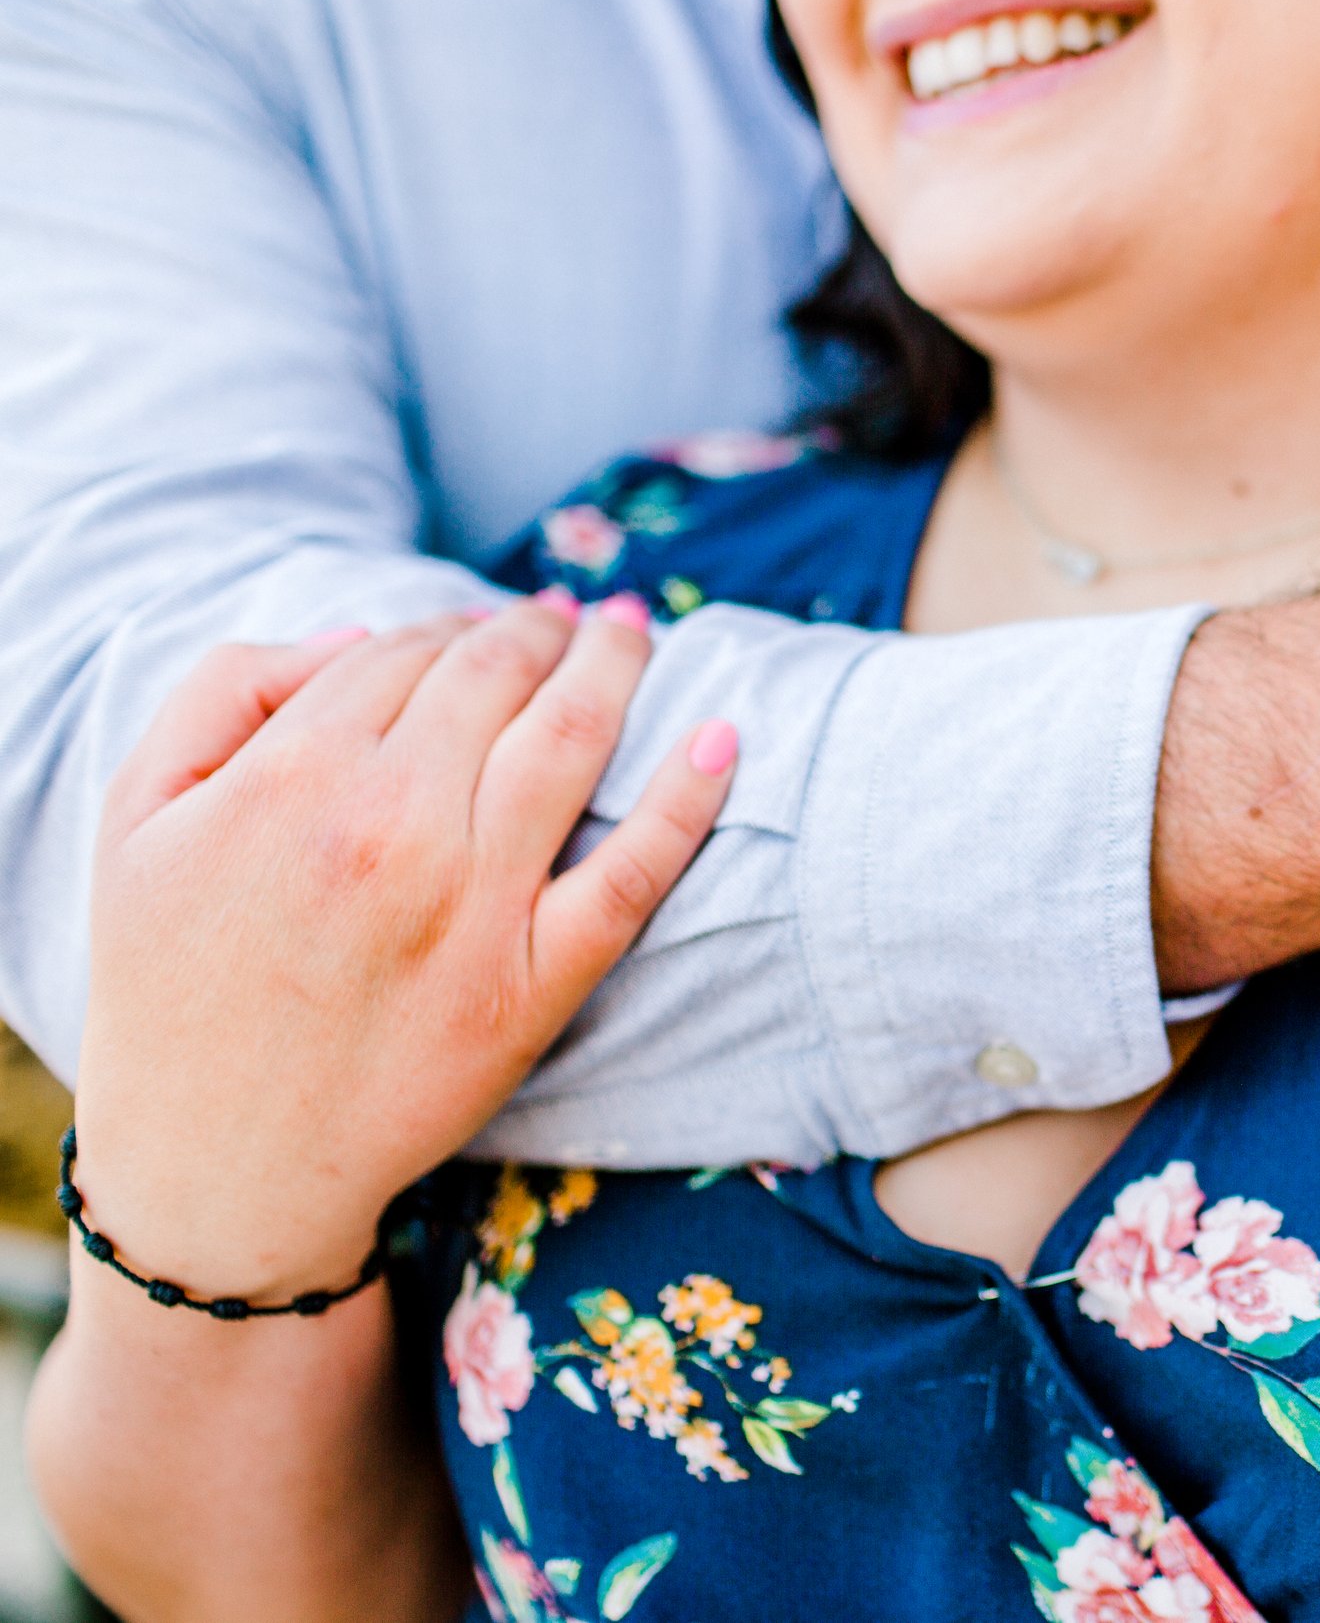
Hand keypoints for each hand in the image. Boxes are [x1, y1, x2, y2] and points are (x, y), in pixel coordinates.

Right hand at [70, 596, 735, 1303]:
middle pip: (497, 678)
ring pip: (570, 742)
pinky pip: (635, 872)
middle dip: (543, 628)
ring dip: (616, 667)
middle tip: (574, 615)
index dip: (454, 624)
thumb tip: (356, 632)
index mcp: (291, 777)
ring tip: (635, 633)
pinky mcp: (536, 983)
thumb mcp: (139, 816)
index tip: (487, 620)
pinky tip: (723, 739)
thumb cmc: (171, 984)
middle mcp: (392, 828)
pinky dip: (688, 799)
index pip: (405, 653)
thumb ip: (224, 695)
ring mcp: (475, 904)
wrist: (220, 1162)